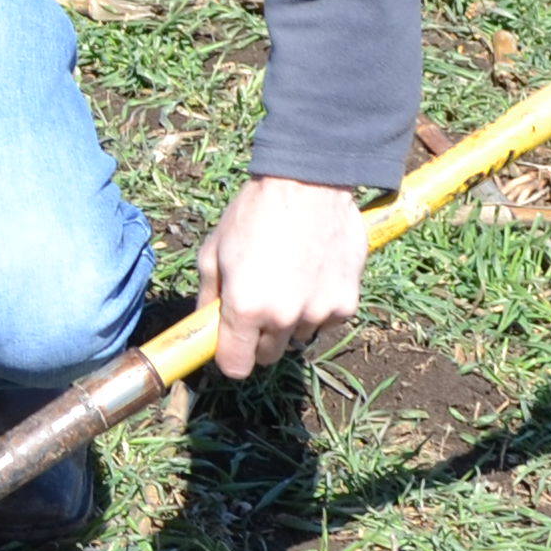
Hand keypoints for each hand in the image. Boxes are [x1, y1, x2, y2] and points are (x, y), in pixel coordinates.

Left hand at [194, 176, 367, 379]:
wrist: (308, 182)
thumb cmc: (255, 212)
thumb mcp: (214, 251)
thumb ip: (208, 296)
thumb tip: (205, 326)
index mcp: (245, 308)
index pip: (235, 367)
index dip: (230, 357)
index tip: (231, 344)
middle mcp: (283, 318)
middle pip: (268, 356)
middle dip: (259, 337)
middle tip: (259, 303)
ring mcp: (318, 313)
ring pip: (298, 337)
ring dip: (291, 320)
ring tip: (289, 279)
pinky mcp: (346, 303)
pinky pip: (326, 320)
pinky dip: (319, 306)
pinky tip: (314, 274)